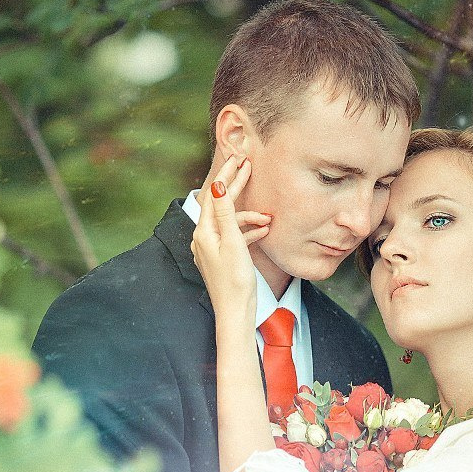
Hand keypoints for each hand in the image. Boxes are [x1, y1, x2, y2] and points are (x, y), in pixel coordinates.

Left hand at [191, 154, 268, 317]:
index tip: (240, 159)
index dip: (228, 176)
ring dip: (249, 218)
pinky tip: (264, 231)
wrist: (235, 312)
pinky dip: (248, 232)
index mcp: (204, 233)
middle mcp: (204, 238)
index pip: (214, 196)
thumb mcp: (232, 242)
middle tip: (248, 167)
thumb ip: (225, 213)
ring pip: (231, 223)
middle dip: (236, 187)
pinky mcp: (222, 258)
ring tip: (268, 219)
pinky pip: (234, 237)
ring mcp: (212, 248)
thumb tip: (216, 184)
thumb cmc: (235, 281)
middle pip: (221, 205)